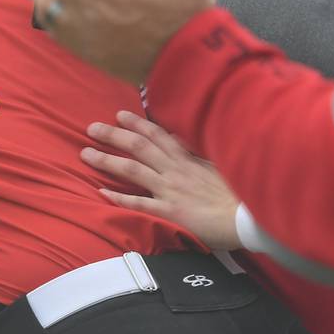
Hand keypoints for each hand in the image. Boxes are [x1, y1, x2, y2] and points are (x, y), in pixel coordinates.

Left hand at [83, 111, 241, 249]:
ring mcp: (171, 190)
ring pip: (133, 169)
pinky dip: (119, 197)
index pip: (157, 135)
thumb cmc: (238, 193)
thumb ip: (196, 154)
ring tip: (85, 154)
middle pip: (138, 146)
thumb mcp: (218, 166)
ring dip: (107, 160)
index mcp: (188, 159)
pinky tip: (101, 192)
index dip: (136, 123)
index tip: (119, 115)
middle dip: (113, 135)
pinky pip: (139, 203)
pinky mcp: (171, 212)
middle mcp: (175, 170)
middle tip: (90, 128)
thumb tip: (180, 138)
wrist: (248, 218)